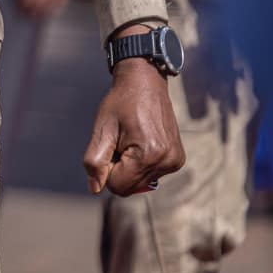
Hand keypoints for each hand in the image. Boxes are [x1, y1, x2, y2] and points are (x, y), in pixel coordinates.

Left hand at [84, 42, 185, 196]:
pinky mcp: (178, 160)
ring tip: (130, 138)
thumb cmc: (120, 104)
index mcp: (148, 155)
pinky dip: (142, 163)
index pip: (119, 186)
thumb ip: (95, 161)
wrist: (145, 84)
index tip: (109, 147)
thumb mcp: (102, 129)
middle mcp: (167, 162)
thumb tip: (95, 189)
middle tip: (119, 141)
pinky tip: (141, 140)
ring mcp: (175, 162)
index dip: (106, 170)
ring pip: (141, 181)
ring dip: (130, 166)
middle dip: (119, 169)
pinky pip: (152, 173)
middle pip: (131, 186)